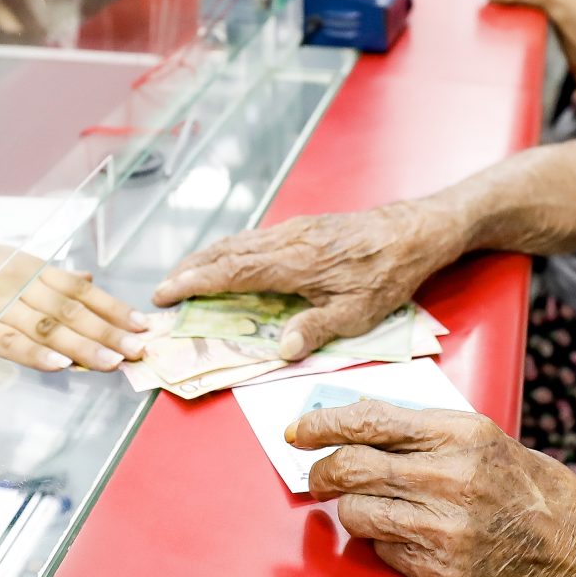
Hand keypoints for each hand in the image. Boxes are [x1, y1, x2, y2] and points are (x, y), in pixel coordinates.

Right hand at [0, 245, 145, 371]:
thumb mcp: (0, 260)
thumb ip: (43, 274)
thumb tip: (85, 279)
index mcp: (25, 266)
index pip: (78, 288)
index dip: (112, 307)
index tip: (141, 322)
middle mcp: (16, 283)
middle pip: (71, 309)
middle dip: (109, 330)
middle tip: (140, 347)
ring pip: (47, 326)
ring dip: (83, 345)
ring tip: (112, 362)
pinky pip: (9, 342)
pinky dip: (35, 353)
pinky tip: (59, 365)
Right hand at [154, 203, 460, 358]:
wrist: (413, 232)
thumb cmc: (387, 275)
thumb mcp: (358, 313)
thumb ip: (316, 329)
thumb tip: (282, 349)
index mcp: (295, 263)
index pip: (232, 272)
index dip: (195, 282)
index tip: (165, 292)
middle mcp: (287, 241)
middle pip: (226, 252)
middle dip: (190, 269)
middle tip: (162, 289)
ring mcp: (293, 230)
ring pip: (238, 241)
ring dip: (206, 257)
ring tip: (183, 273)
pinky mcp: (302, 227)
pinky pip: (254, 237)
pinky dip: (229, 249)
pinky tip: (226, 259)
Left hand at [290, 402, 575, 576]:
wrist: (567, 552)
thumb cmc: (520, 486)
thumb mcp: (480, 436)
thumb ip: (420, 428)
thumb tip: (352, 419)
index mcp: (461, 436)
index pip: (369, 422)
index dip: (323, 424)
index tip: (298, 430)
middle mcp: (451, 480)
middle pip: (351, 468)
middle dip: (320, 471)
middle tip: (316, 475)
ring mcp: (444, 529)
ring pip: (355, 513)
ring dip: (351, 509)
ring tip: (371, 506)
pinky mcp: (439, 570)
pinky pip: (380, 550)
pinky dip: (382, 541)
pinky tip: (408, 535)